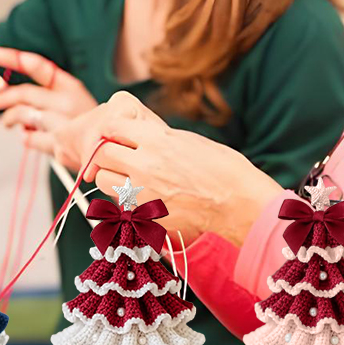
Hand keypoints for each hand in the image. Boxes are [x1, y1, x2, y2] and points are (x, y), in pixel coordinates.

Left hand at [0, 47, 96, 158]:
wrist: (116, 147)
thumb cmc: (90, 123)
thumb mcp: (72, 100)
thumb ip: (42, 93)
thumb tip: (4, 89)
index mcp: (71, 86)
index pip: (37, 66)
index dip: (13, 58)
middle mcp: (68, 102)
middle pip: (25, 94)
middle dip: (4, 97)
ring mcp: (65, 124)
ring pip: (24, 115)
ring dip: (10, 119)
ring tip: (9, 123)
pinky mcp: (60, 146)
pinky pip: (30, 139)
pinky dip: (27, 138)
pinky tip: (30, 137)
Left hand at [55, 91, 283, 245]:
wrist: (240, 206)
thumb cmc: (224, 170)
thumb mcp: (188, 140)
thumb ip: (157, 138)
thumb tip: (137, 137)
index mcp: (156, 140)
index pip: (112, 128)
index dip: (113, 131)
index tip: (119, 136)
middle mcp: (144, 164)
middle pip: (103, 154)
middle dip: (109, 155)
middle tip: (122, 159)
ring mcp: (143, 193)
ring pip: (104, 181)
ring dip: (112, 178)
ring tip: (131, 180)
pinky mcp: (146, 217)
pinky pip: (121, 205)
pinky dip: (127, 201)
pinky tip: (145, 199)